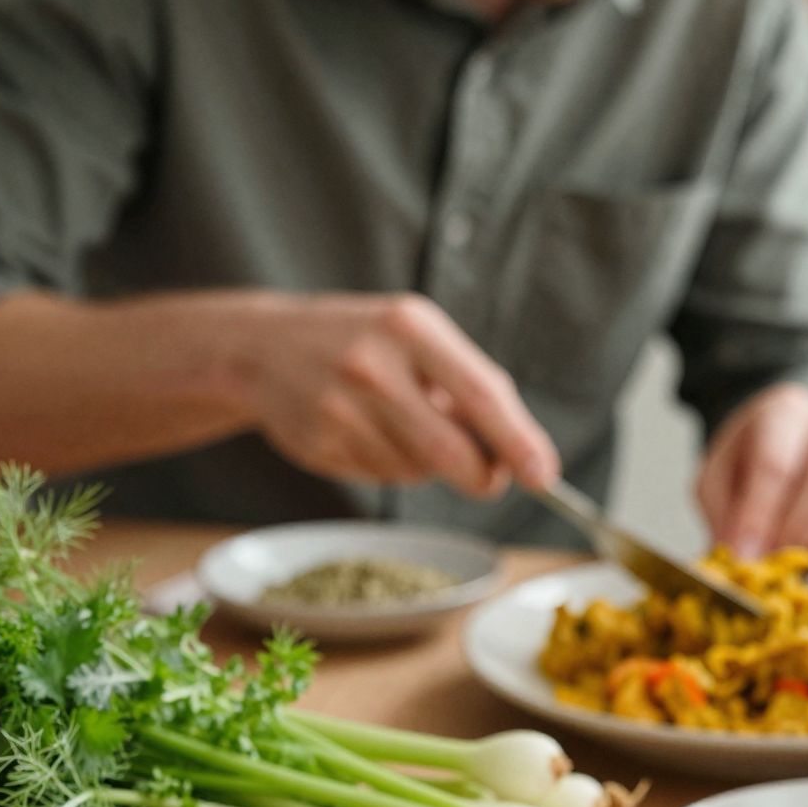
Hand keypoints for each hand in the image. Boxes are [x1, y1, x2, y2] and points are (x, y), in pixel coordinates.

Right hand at [238, 293, 559, 496]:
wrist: (261, 347)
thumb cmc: (363, 340)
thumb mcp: (415, 335)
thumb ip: (466, 385)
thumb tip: (517, 451)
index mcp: (409, 326)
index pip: (479, 394)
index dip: (517, 441)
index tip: (546, 476)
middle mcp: (372, 365)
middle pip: (449, 450)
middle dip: (481, 476)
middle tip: (491, 480)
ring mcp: (339, 407)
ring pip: (415, 470)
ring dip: (426, 464)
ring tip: (398, 424)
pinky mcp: (318, 443)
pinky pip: (380, 477)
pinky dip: (389, 466)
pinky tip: (365, 433)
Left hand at [696, 385, 807, 557]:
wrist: (792, 451)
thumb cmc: (750, 463)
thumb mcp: (719, 479)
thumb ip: (725, 512)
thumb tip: (741, 556)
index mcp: (786, 411)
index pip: (776, 463)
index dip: (759, 515)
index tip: (745, 553)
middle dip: (793, 529)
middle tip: (769, 561)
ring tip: (788, 558)